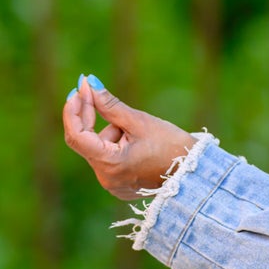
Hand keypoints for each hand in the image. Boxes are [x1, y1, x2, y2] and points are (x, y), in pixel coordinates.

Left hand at [61, 76, 195, 201]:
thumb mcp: (139, 121)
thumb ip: (108, 104)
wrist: (196, 173)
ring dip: (110, 132)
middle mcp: (107, 180)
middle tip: (93, 90)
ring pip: (98, 150)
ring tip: (136, 131)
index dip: (73, 111)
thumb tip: (88, 83)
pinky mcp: (121, 186)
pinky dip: (115, 145)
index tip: (79, 90)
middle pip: (85, 142)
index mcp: (111, 165)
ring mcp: (114, 185)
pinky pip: (108, 160)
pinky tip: (135, 142)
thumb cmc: (172, 146)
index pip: (77, 136)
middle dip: (91, 117)